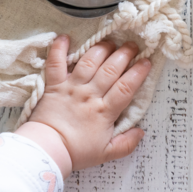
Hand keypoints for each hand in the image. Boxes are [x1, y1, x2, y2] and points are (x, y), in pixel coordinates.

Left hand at [15, 36, 151, 177]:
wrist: (46, 151)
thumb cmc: (75, 152)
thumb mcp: (106, 154)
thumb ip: (126, 144)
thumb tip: (141, 132)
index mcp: (105, 111)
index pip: (126, 87)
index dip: (138, 72)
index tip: (146, 61)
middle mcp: (90, 95)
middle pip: (111, 69)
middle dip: (124, 54)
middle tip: (133, 46)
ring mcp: (71, 87)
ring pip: (89, 62)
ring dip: (101, 49)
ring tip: (111, 42)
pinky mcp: (54, 85)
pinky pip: (56, 63)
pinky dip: (58, 49)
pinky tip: (65, 37)